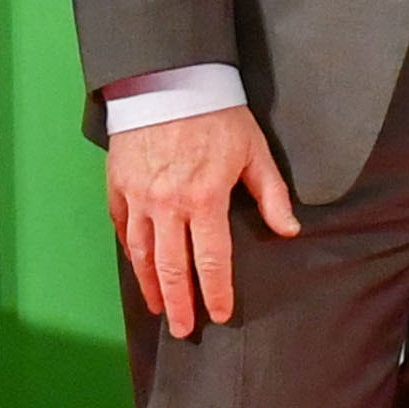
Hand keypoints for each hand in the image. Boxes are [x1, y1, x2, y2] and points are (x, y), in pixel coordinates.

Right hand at [106, 103, 299, 338]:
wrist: (167, 78)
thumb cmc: (216, 113)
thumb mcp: (253, 150)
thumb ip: (271, 194)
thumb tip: (289, 230)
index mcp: (205, 199)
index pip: (212, 261)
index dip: (216, 292)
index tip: (219, 314)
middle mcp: (169, 206)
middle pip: (173, 269)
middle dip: (180, 305)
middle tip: (184, 330)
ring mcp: (139, 197)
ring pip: (142, 255)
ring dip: (151, 286)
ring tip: (159, 308)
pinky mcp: (119, 186)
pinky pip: (123, 229)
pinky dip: (130, 253)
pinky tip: (138, 268)